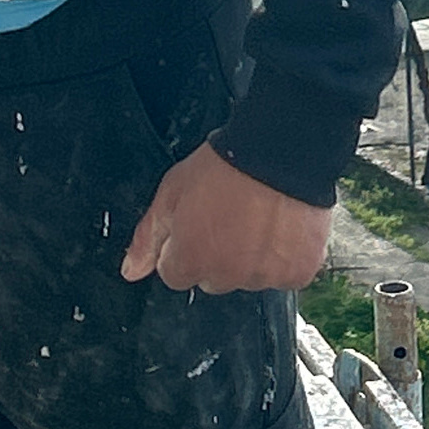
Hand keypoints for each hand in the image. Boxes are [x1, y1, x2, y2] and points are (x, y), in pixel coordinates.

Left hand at [121, 141, 332, 293]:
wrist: (279, 149)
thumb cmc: (225, 164)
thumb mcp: (172, 191)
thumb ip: (148, 236)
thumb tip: (130, 270)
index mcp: (192, 259)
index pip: (176, 274)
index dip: (183, 246)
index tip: (197, 224)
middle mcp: (228, 276)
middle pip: (213, 279)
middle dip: (217, 255)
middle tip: (228, 215)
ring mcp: (264, 276)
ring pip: (250, 277)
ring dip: (251, 257)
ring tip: (257, 216)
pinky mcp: (298, 271)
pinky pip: (286, 273)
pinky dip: (285, 256)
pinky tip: (281, 225)